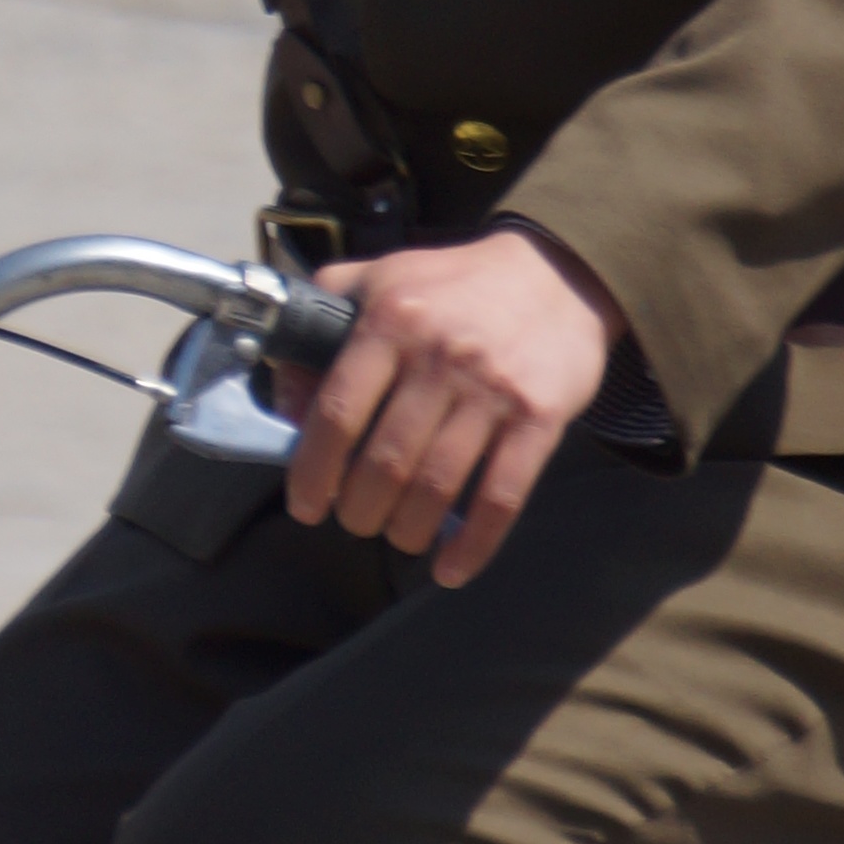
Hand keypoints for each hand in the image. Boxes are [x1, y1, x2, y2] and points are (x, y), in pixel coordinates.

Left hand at [278, 225, 625, 583]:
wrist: (557, 275)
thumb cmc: (454, 285)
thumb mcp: (378, 278)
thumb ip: (321, 326)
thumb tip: (286, 400)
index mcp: (391, 321)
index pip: (337, 412)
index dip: (313, 470)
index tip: (306, 505)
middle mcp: (440, 356)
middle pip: (385, 461)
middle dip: (359, 509)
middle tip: (356, 520)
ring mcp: (493, 390)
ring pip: (437, 486)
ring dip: (408, 530)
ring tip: (398, 536)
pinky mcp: (539, 419)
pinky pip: (501, 496)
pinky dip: (473, 544)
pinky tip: (451, 568)